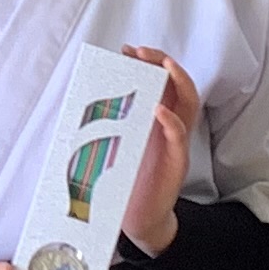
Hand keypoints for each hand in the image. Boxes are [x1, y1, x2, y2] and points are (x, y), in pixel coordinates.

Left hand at [116, 45, 202, 256]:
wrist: (140, 219)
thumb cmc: (127, 182)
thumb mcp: (113, 145)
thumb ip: (106, 124)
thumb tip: (80, 99)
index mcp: (154, 119)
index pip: (159, 82)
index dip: (147, 63)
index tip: (127, 50)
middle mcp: (169, 126)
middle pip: (177, 85)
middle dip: (162, 63)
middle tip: (142, 51)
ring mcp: (176, 142)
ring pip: (188, 104)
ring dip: (179, 81)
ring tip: (165, 66)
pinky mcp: (177, 162)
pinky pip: (179, 137)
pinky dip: (171, 121)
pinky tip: (159, 110)